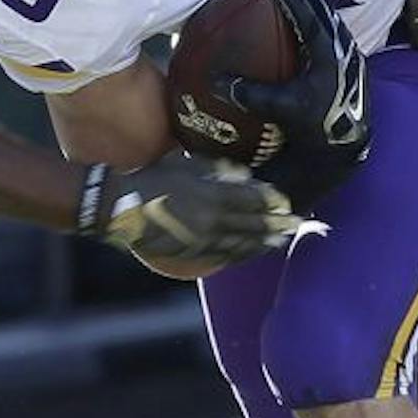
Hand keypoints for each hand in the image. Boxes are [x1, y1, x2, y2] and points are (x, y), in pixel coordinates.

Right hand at [79, 158, 302, 267]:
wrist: (120, 205)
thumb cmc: (152, 176)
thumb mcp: (186, 163)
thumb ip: (218, 170)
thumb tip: (246, 176)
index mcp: (212, 196)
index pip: (253, 200)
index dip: (272, 202)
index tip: (287, 201)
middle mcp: (212, 221)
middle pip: (253, 224)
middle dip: (277, 224)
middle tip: (297, 223)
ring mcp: (202, 240)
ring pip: (242, 243)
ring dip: (264, 242)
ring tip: (281, 240)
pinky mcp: (192, 252)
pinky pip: (224, 254)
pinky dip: (242, 253)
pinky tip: (252, 251)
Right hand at [218, 0, 369, 209]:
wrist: (349, 158)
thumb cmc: (319, 135)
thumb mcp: (285, 112)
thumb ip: (255, 94)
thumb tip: (220, 80)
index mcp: (333, 52)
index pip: (311, 12)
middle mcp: (347, 52)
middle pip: (324, 12)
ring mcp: (353, 63)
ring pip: (331, 26)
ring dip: (312, 14)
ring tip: (291, 8)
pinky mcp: (354, 76)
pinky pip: (332, 45)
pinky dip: (315, 37)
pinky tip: (299, 45)